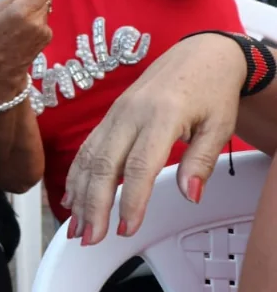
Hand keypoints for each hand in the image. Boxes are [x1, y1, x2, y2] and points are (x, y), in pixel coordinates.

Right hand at [0, 0, 53, 76]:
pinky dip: (35, 22)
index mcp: (22, 10)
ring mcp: (45, 29)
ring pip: (44, 9)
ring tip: (18, 22)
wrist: (1, 68)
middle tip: (19, 4)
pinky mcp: (48, 37)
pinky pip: (43, 21)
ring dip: (34, 10)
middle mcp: (37, 19)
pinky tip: (24, 32)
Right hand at [62, 33, 245, 244]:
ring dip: (78, 195)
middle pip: (103, 165)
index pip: (139, 166)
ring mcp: (115, 115)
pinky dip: (76, 176)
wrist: (199, 54)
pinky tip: (71, 199)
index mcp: (161, 115)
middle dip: (93, 205)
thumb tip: (190, 194)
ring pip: (88, 158)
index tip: (127, 228)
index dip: (130, 200)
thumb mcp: (220, 125)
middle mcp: (130, 114)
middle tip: (91, 237)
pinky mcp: (109, 118)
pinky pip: (86, 149)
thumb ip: (202, 160)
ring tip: (76, 228)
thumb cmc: (212, 89)